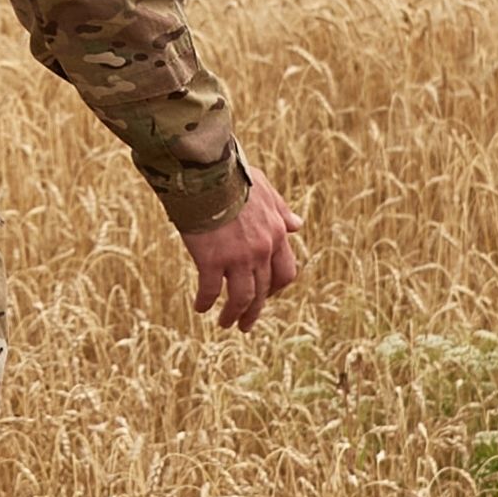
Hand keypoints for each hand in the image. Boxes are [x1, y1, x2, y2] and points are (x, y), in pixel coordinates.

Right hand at [180, 165, 301, 329]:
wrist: (206, 172)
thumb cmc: (232, 176)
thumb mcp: (265, 189)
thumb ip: (281, 210)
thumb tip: (297, 225)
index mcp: (276, 233)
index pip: (286, 273)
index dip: (276, 289)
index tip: (265, 295)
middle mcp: (262, 250)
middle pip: (264, 291)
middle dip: (255, 310)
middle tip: (245, 323)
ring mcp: (238, 257)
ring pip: (241, 298)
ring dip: (234, 315)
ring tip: (226, 323)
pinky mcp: (212, 260)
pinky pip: (211, 290)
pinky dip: (206, 302)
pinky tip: (199, 307)